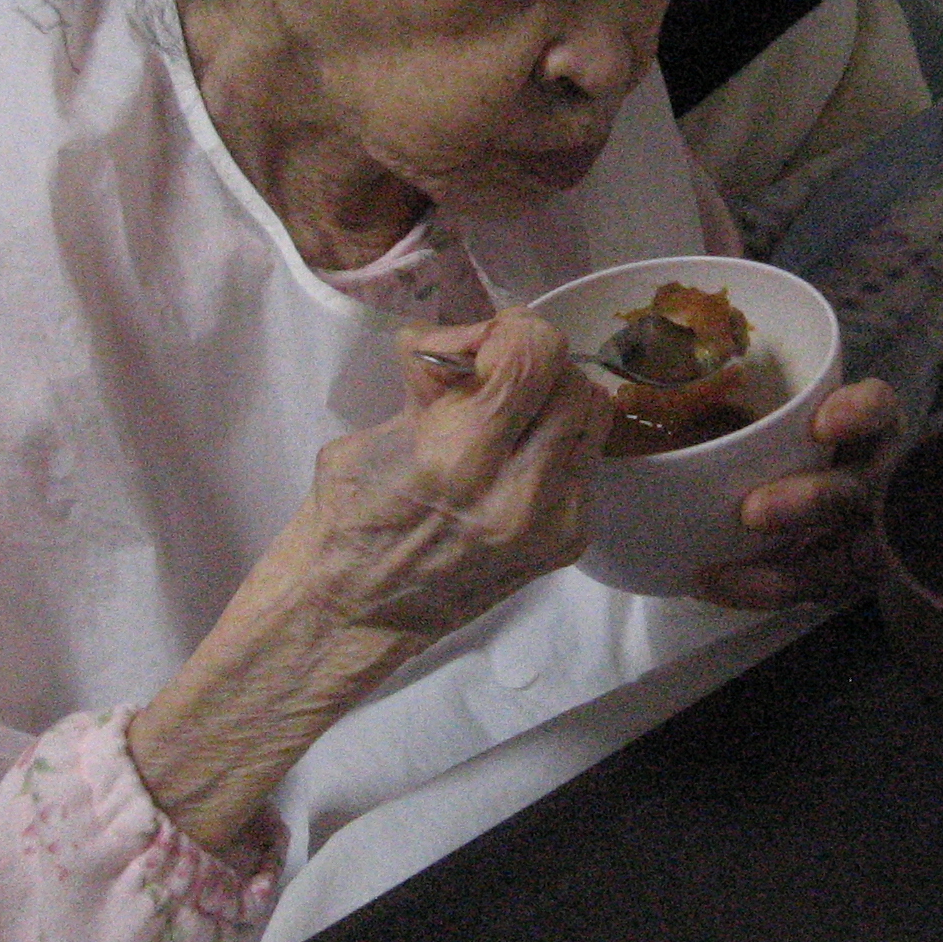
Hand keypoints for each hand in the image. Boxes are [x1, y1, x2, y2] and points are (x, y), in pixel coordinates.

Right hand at [282, 307, 610, 639]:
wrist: (355, 612)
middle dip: (533, 363)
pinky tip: (515, 458)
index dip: (507, 329)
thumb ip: (434, 384)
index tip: (477, 344)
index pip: (533, 352)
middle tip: (491, 377)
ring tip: (508, 415)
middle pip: (573, 379)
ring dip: (554, 399)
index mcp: (458, 457)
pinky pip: (587, 459)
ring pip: (594, 416)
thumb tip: (470, 344)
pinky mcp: (569, 541)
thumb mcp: (373, 430)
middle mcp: (519, 492)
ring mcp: (553, 522)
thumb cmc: (348, 518)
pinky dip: (557, 441)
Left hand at [688, 377, 902, 611]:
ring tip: (718, 575)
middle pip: (858, 490)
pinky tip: (716, 585)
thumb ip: (745, 413)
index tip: (821, 424)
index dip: (860, 415)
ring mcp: (868, 533)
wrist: (798, 498)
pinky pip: (813, 590)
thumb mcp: (775, 419)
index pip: (880, 410)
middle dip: (811, 502)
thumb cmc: (779, 442)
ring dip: (786, 568)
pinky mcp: (848, 573)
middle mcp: (875, 479)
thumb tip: (637, 400)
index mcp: (867, 429)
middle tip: (752, 512)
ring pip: (845, 557)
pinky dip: (764, 589)